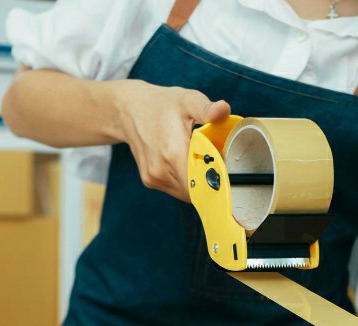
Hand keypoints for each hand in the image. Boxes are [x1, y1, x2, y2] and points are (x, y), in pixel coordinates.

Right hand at [113, 80, 230, 200]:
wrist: (129, 110)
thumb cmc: (161, 105)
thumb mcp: (187, 100)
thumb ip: (206, 108)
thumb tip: (223, 111)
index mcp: (173, 153)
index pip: (203, 183)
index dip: (219, 180)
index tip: (228, 170)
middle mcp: (161, 170)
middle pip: (197, 190)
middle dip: (211, 180)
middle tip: (218, 163)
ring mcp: (154, 178)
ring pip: (187, 193)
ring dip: (198, 183)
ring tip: (201, 161)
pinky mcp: (150, 181)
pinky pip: (176, 189)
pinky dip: (186, 181)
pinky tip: (187, 163)